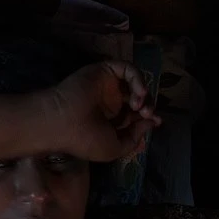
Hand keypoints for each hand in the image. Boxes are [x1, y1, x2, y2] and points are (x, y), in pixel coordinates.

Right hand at [45, 60, 161, 163]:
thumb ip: (134, 138)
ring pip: (134, 82)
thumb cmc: (84, 140)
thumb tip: (150, 123)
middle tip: (148, 114)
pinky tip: (138, 93)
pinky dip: (138, 79)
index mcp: (109, 120)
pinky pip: (127, 69)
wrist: (62, 122)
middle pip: (138, 97)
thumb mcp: (114, 149)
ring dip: (143, 93)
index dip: (148, 117)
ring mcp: (106, 85)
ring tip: (140, 106)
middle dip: (148, 105)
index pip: (135, 114)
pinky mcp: (104, 71)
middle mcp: (109, 101)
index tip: (156, 121)